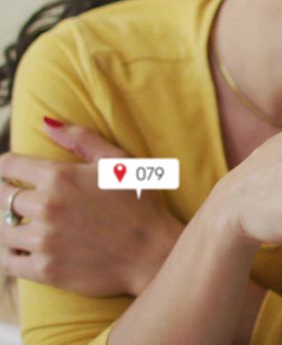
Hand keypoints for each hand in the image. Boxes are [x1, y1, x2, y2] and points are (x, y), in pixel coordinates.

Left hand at [0, 119, 182, 296]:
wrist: (154, 253)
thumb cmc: (141, 204)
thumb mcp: (119, 162)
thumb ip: (82, 139)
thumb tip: (46, 123)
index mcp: (60, 177)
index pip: (8, 166)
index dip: (8, 167)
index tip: (11, 173)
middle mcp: (46, 207)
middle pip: (1, 197)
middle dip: (7, 194)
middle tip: (20, 199)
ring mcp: (44, 240)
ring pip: (2, 229)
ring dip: (9, 224)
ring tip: (23, 224)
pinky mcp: (45, 270)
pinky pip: (7, 261)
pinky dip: (10, 254)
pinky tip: (22, 249)